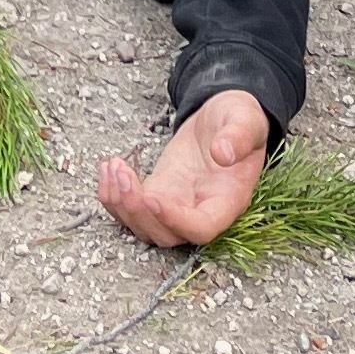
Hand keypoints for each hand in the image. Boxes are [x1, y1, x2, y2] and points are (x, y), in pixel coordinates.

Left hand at [95, 89, 272, 248]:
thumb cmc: (241, 120)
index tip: (152, 196)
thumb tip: (223, 152)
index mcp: (228, 199)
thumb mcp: (246, 119)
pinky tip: (108, 167)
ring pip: (144, 227)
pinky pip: (132, 210)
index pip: (201, 227)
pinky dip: (113, 197)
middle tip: (122, 173)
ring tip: (114, 166)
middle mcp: (201, 210)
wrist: (226, 118)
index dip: (175, 220)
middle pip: (166, 235)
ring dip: (121, 205)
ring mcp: (177, 204)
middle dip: (138, 211)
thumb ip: (239, 136)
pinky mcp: (159, 191)